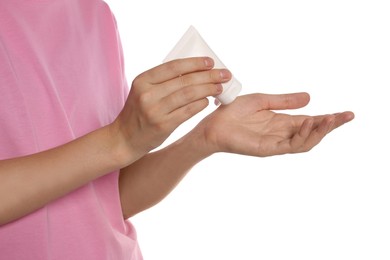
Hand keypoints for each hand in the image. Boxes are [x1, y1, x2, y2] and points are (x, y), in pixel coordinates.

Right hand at [113, 57, 231, 159]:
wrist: (125, 138)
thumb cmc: (139, 112)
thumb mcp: (143, 91)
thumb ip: (163, 81)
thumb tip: (194, 70)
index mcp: (143, 80)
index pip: (174, 66)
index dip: (194, 63)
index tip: (211, 62)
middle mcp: (147, 94)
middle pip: (184, 80)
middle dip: (208, 76)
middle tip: (224, 74)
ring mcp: (155, 110)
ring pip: (188, 95)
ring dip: (208, 89)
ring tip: (220, 87)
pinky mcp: (163, 125)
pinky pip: (187, 111)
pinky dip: (201, 104)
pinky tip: (208, 101)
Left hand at [191, 92, 353, 156]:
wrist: (212, 124)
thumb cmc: (233, 112)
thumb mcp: (263, 100)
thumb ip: (285, 101)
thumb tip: (310, 98)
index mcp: (281, 122)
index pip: (310, 122)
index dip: (328, 118)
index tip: (345, 113)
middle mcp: (281, 133)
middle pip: (312, 132)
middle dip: (330, 125)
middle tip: (347, 116)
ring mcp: (275, 143)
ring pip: (305, 142)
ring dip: (320, 131)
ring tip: (331, 119)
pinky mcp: (266, 149)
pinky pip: (289, 146)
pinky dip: (302, 137)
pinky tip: (310, 124)